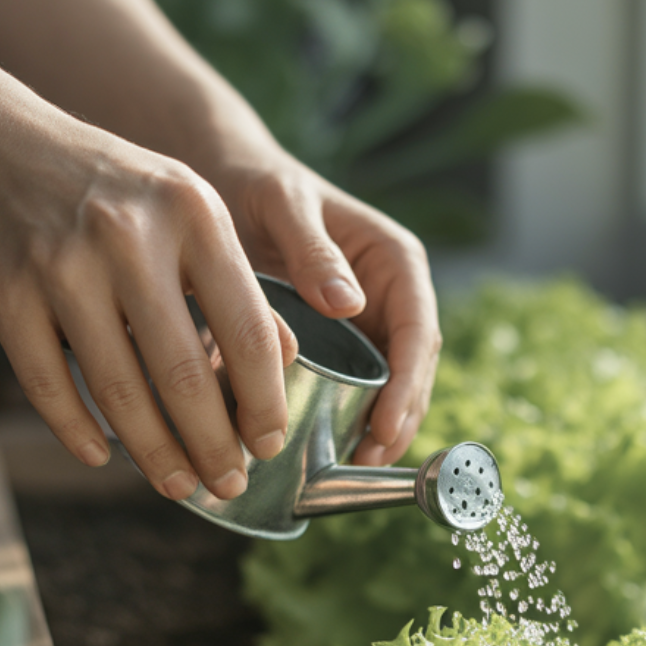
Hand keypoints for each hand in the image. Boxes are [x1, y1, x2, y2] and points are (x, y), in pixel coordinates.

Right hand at [0, 110, 298, 501]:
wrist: (6, 149)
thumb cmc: (127, 198)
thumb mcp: (197, 217)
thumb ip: (243, 288)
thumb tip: (287, 367)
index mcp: (195, 217)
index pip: (249, 332)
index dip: (264, 403)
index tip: (269, 445)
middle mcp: (129, 237)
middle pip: (183, 374)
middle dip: (211, 445)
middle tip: (227, 482)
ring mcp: (61, 266)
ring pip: (117, 390)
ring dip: (153, 453)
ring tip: (177, 484)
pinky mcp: (6, 294)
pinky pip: (48, 385)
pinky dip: (78, 431)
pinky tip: (105, 456)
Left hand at [218, 153, 440, 466]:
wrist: (227, 179)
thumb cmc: (257, 182)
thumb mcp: (284, 204)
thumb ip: (314, 250)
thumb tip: (349, 304)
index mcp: (395, 260)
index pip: (418, 332)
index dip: (408, 385)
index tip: (385, 426)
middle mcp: (391, 294)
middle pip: (412, 369)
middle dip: (397, 418)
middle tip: (367, 460)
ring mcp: (369, 322)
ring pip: (389, 385)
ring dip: (379, 427)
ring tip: (352, 466)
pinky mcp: (341, 341)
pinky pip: (357, 385)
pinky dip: (351, 417)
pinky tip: (332, 448)